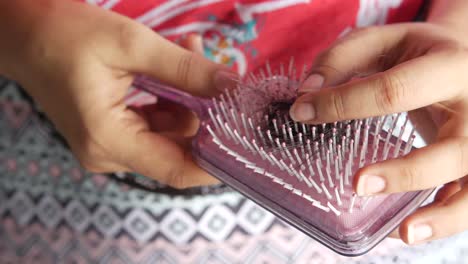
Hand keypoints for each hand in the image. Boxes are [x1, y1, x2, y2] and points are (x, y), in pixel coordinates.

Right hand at [8, 1, 236, 187]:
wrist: (24, 33)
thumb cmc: (65, 34)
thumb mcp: (131, 44)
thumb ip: (185, 69)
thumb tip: (232, 86)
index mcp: (108, 139)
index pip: (176, 169)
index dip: (216, 163)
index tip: (247, 146)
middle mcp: (108, 153)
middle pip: (176, 150)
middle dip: (204, 115)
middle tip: (221, 78)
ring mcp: (109, 146)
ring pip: (168, 134)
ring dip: (186, 99)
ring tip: (190, 56)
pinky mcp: (111, 134)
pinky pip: (153, 125)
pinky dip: (169, 100)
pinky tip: (173, 69)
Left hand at [290, 22, 467, 244]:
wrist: (463, 61)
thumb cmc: (415, 54)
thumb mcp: (381, 42)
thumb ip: (341, 59)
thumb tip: (307, 94)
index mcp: (449, 66)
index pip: (394, 91)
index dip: (343, 103)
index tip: (302, 113)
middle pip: (452, 149)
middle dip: (405, 172)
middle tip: (358, 184)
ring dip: (442, 214)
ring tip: (405, 230)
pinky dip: (446, 220)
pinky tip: (410, 229)